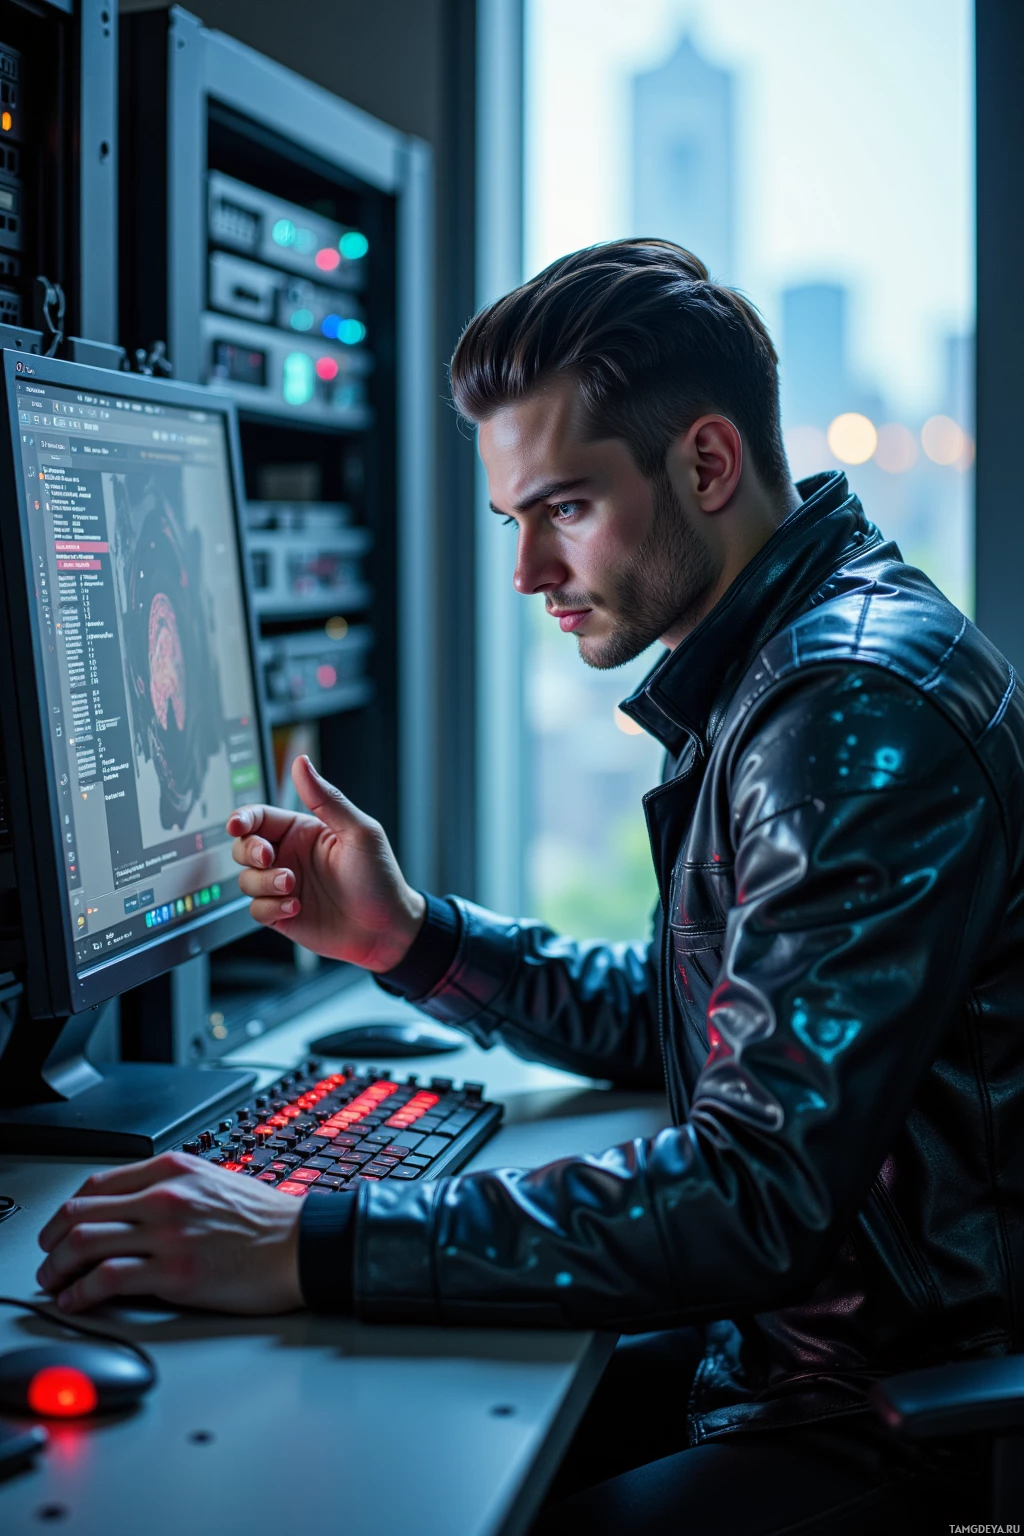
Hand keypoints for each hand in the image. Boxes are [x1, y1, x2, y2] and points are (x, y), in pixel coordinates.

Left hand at [36, 1155, 303, 1314]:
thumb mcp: (212, 1182)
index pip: (97, 1183)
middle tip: (48, 1258)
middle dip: (53, 1238)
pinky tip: (77, 1300)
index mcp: (173, 1169)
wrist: (301, 1244)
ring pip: (85, 1242)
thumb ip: (169, 1189)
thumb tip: (127, 1212)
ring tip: (54, 1283)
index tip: (60, 1228)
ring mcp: (168, 1232)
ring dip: (58, 1266)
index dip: (68, 1210)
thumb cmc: (265, 1220)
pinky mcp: (174, 1271)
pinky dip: (80, 1292)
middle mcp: (165, 1195)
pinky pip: (107, 1278)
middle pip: (81, 1211)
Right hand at [227, 755, 425, 972]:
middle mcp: (290, 857)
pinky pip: (255, 909)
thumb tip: (302, 763)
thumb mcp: (358, 832)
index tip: (238, 825)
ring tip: (293, 887)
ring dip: (264, 882)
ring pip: (246, 879)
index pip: (259, 817)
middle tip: (269, 858)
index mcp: (303, 831)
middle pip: (243, 846)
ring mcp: (284, 887)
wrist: (387, 929)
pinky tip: (296, 908)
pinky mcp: (282, 915)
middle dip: (249, 850)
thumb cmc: (379, 878)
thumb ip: (327, 799)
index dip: (242, 818)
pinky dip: (270, 908)